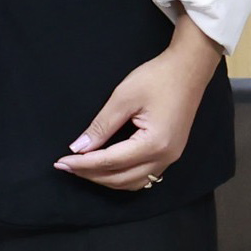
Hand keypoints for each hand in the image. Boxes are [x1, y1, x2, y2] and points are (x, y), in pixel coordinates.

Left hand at [55, 18, 224, 190]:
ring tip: (84, 169)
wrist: (189, 68)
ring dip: (106, 180)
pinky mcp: (171, 153)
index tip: (60, 162)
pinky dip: (122, 177)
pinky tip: (108, 168)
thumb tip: (79, 148)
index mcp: (153, 143)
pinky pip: (144, 176)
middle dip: (91, 175)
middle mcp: (164, 157)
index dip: (83, 164)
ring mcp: (171, 157)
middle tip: (66, 166)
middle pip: (121, 179)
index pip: (110, 162)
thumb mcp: (123, 97)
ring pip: (133, 182)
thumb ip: (101, 126)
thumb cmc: (157, 78)